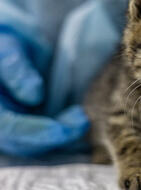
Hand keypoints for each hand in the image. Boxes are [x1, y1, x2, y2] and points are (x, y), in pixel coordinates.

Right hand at [0, 32, 87, 155]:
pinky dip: (63, 134)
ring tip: (83, 121)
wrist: (15, 49)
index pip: (7, 126)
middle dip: (54, 137)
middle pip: (22, 142)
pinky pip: (45, 138)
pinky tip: (79, 123)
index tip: (61, 130)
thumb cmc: (10, 45)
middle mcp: (0, 119)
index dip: (34, 131)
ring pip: (34, 145)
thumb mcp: (10, 48)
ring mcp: (13, 124)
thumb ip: (16, 69)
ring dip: (62, 137)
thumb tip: (34, 96)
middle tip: (82, 122)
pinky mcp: (29, 126)